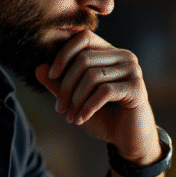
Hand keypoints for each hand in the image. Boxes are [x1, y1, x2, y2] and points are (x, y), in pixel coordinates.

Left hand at [34, 30, 159, 164]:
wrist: (127, 139)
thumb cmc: (103, 116)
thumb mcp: (76, 100)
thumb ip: (58, 84)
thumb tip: (38, 68)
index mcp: (109, 52)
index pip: (83, 37)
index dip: (64, 54)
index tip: (51, 75)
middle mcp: (123, 56)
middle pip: (84, 59)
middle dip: (66, 85)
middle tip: (60, 108)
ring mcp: (132, 70)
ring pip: (93, 76)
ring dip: (76, 100)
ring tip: (70, 117)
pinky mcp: (136, 87)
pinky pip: (104, 92)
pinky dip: (88, 107)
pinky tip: (81, 119)